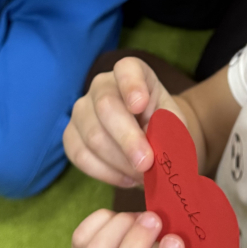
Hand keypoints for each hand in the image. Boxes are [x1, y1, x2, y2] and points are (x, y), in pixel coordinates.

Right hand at [64, 55, 183, 185]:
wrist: (151, 141)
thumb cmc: (164, 127)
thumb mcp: (175, 125)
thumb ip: (168, 133)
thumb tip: (157, 151)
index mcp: (132, 72)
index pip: (127, 69)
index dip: (131, 85)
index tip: (140, 105)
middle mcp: (102, 85)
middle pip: (106, 107)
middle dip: (127, 139)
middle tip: (147, 163)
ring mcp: (81, 109)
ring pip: (92, 136)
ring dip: (120, 162)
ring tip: (142, 175)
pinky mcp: (71, 135)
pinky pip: (80, 156)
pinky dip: (106, 173)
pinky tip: (126, 178)